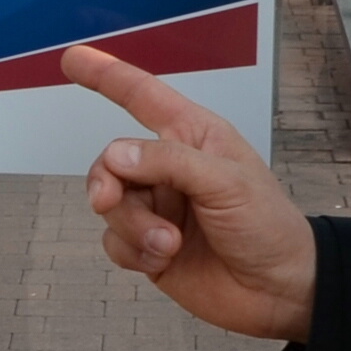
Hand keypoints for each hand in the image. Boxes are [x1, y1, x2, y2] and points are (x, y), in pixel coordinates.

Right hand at [60, 42, 318, 345]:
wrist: (278, 292)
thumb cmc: (267, 225)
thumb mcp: (226, 183)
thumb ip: (169, 162)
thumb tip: (114, 155)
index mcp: (193, 137)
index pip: (142, 96)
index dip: (106, 75)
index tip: (71, 59)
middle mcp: (169, 169)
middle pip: (112, 161)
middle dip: (106, 182)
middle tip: (108, 201)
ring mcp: (157, 209)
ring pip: (109, 205)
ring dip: (132, 227)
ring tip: (168, 245)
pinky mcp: (148, 247)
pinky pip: (113, 242)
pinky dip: (132, 252)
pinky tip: (162, 261)